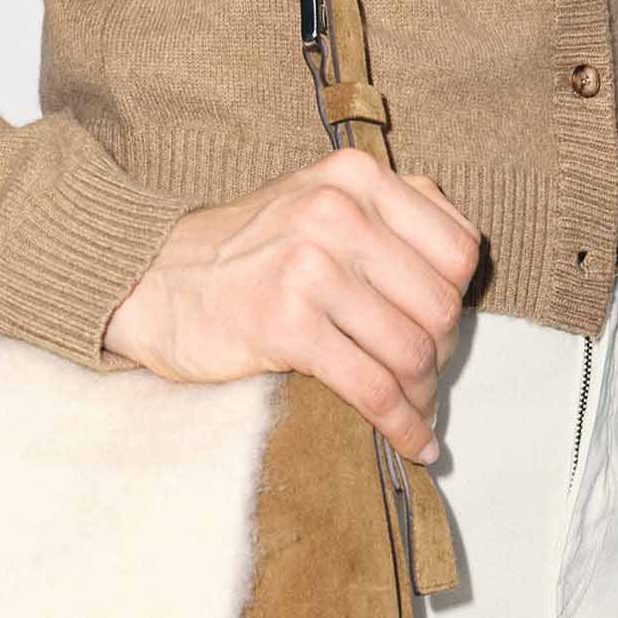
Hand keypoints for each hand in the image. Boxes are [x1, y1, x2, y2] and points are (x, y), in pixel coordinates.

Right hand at [100, 146, 482, 462]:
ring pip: (412, 351)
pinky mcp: (285, 323)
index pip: (459, 248)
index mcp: (356, 175)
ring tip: (413, 411)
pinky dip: (400, 425)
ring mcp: (310, 265)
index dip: (458, 299)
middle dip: (442, 356)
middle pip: (441, 306)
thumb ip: (389, 212)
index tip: (439, 328)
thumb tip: (463, 265)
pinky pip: (371, 388)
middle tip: (423, 380)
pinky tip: (410, 442)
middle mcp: (338, 211)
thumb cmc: (246, 248)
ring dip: (422, 396)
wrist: (154, 278)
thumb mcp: (319, 197)